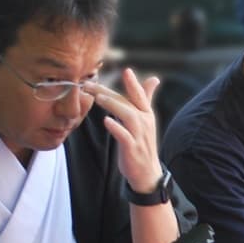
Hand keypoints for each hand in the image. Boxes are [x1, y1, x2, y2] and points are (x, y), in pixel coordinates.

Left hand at [89, 67, 162, 194]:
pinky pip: (124, 136)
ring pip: (128, 115)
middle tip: (89, 84)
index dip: (133, 83)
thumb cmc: (142, 143)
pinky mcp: (132, 148)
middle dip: (109, 92)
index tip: (125, 70)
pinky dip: (116, 127)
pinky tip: (106, 120)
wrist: (147, 172)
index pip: (140, 95)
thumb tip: (153, 78)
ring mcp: (139, 135)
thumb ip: (146, 98)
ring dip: (113, 105)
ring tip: (99, 98)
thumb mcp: (145, 119)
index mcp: (147, 114)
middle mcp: (145, 122)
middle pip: (128, 102)